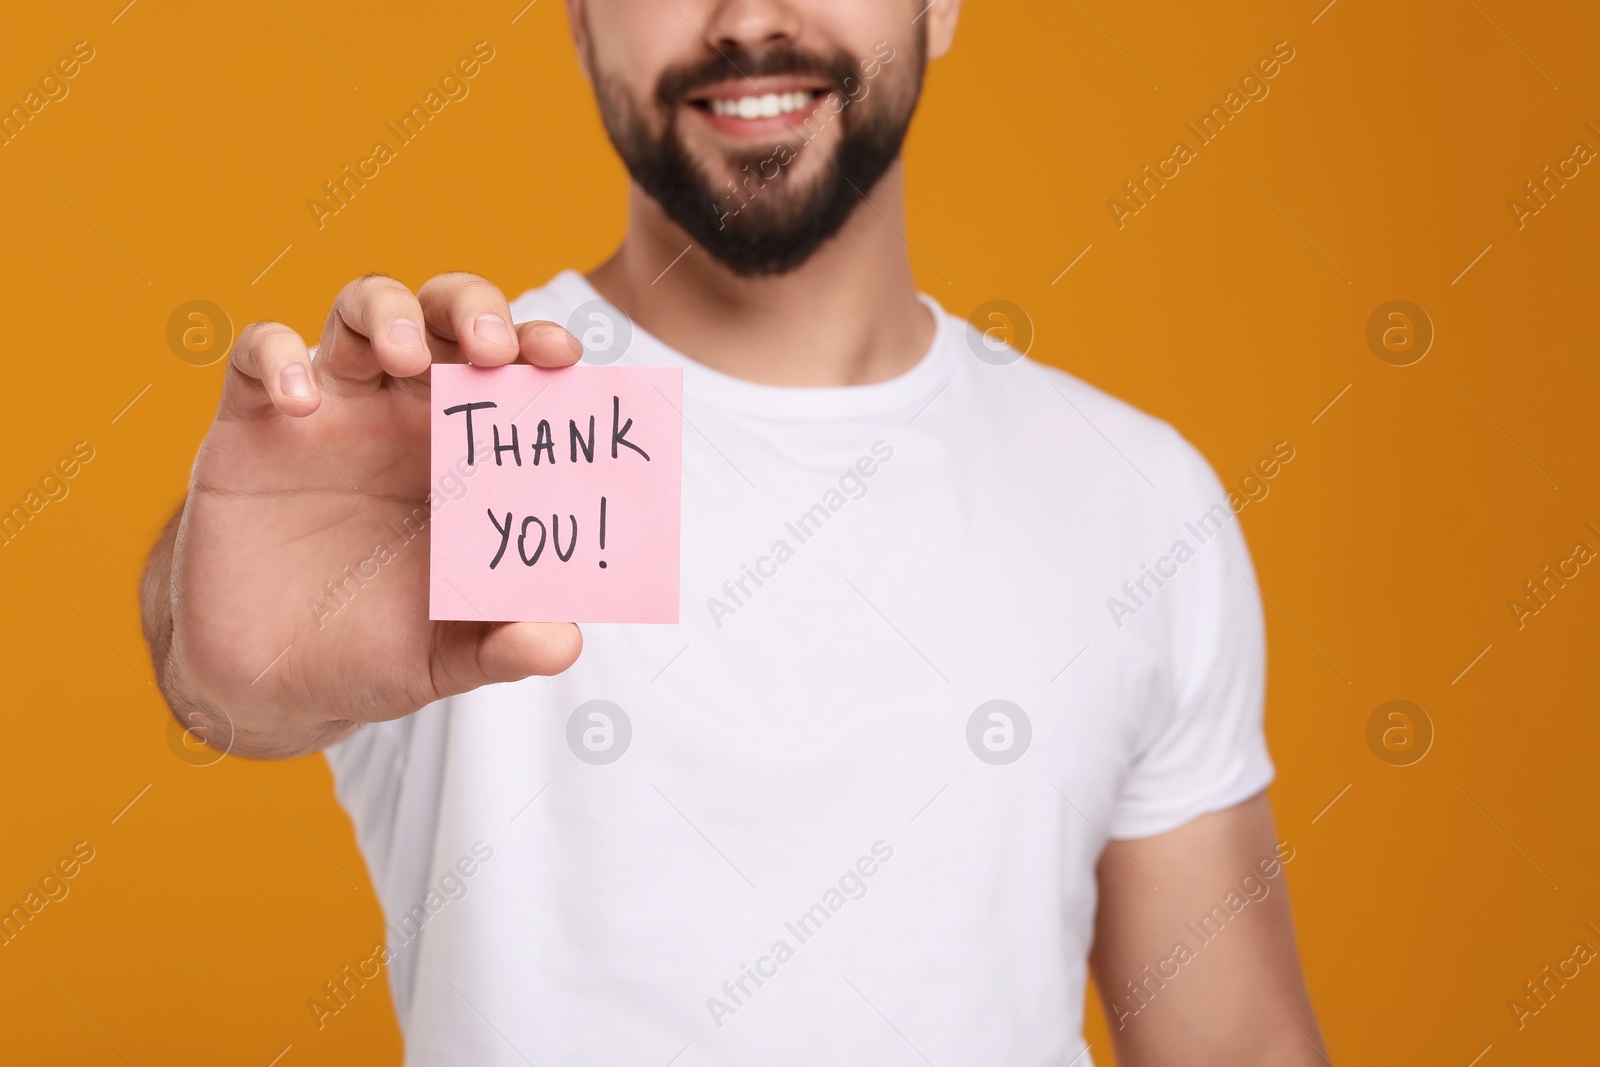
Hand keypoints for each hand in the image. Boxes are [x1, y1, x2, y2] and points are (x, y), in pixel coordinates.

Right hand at [158, 273, 584, 757]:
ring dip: (389, 312)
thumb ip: (504, 646)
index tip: (564, 356)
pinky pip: (258, 354)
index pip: (514, 369)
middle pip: (445, 313)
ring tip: (406, 356)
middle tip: (493, 348)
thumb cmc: (376, 651)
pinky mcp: (251, 422)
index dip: (539, 345)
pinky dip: (278, 356)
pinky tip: (299, 404)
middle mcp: (404, 413)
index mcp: (468, 451)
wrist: (271, 683)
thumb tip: (563, 644)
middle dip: (475, 308)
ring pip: (361, 310)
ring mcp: (330, 410)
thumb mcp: (446, 658)